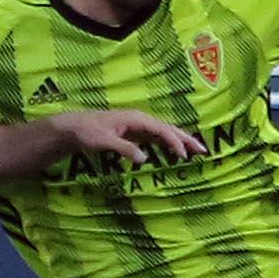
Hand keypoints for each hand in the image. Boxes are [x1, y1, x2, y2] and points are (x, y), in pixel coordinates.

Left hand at [59, 108, 206, 166]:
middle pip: (168, 129)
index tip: (183, 155)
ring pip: (164, 133)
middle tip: (203, 151)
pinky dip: (168, 145)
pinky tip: (175, 153)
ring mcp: (138, 127)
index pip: (161, 129)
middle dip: (186, 139)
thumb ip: (124, 149)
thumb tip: (144, 159)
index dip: (174, 141)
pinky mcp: (134, 134)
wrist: (75, 127)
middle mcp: (140, 120)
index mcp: (136, 119)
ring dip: (180, 142)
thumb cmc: (88, 132)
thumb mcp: (104, 142)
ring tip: (196, 152)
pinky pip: (156, 138)